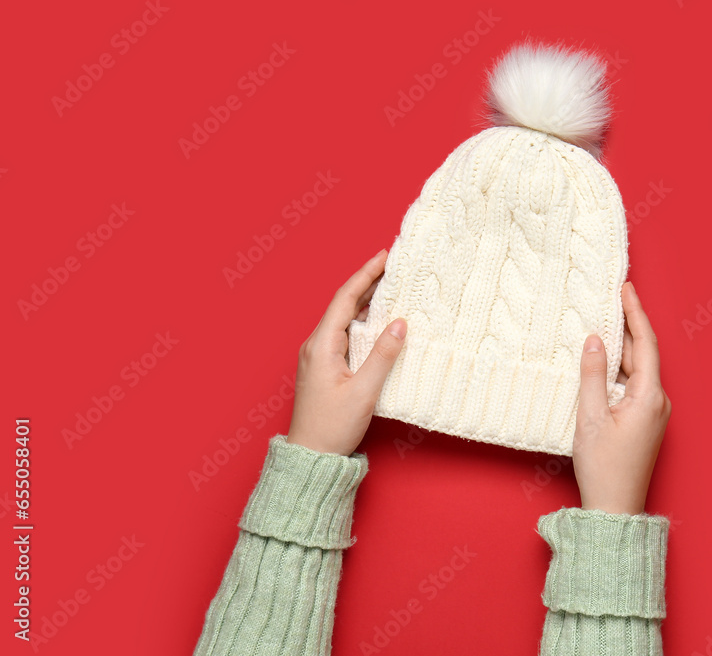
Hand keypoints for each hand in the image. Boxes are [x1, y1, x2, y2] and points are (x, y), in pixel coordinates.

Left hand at [287, 249, 406, 454]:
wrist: (311, 456)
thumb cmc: (333, 427)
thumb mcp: (364, 391)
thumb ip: (383, 355)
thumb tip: (400, 323)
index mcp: (322, 345)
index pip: (345, 298)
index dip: (366, 274)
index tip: (384, 256)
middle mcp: (316, 345)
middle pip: (345, 304)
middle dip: (369, 283)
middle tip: (394, 267)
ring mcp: (319, 356)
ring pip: (345, 319)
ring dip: (367, 303)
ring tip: (392, 288)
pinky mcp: (325, 367)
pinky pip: (345, 335)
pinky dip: (364, 323)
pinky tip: (380, 323)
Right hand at [573, 281, 669, 514]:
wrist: (615, 508)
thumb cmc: (603, 468)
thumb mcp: (590, 417)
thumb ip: (592, 375)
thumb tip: (595, 340)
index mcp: (649, 397)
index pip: (646, 343)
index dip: (635, 312)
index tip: (626, 288)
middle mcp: (658, 402)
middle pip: (643, 353)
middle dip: (628, 325)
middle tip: (611, 297)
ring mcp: (653, 413)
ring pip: (638, 369)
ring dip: (622, 346)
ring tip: (604, 321)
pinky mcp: (644, 421)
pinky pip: (634, 384)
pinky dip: (620, 367)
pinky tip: (604, 359)